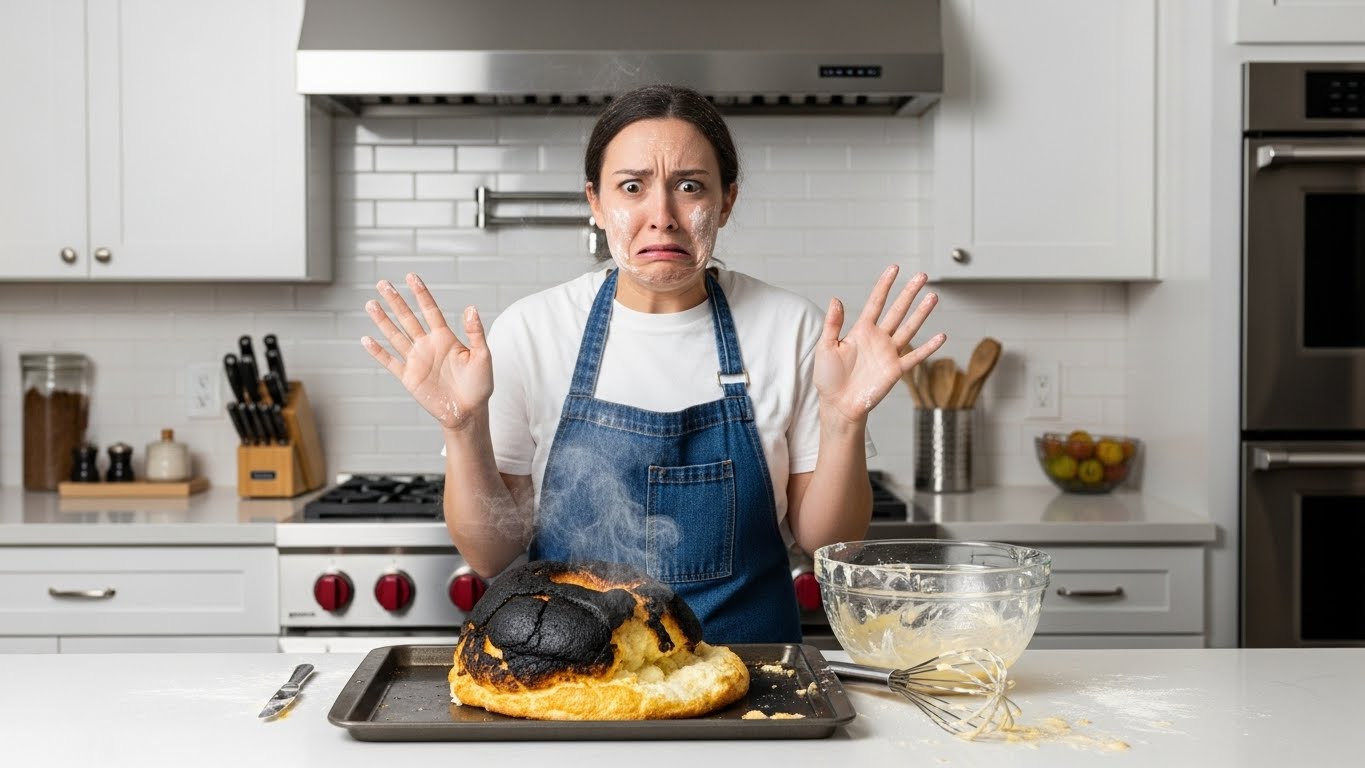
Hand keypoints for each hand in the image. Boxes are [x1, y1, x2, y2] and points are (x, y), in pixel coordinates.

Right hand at [361, 273, 491, 430]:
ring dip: (383, 320)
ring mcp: (417, 360)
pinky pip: (390, 362)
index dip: (421, 294)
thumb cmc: (479, 385)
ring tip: (371, 303)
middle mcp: (428, 345)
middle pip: (408, 318)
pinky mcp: (409, 377)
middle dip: (396, 300)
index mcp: (445, 338)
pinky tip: (366, 340)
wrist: (469, 412)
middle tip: (382, 283)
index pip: (430, 310)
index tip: (411, 277)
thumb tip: (471, 308)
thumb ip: (475, 333)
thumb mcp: (483, 356)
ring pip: (396, 335)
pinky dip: (378, 352)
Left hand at [813, 266, 945, 423]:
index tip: (894, 268)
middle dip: (909, 293)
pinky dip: (928, 348)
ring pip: (909, 328)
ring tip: (933, 297)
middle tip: (922, 276)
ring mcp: (888, 353)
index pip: (876, 302)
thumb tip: (835, 299)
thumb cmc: (828, 378)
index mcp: (860, 330)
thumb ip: (832, 324)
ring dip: (921, 313)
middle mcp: (878, 338)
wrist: (838, 405)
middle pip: (897, 310)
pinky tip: (941, 336)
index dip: (885, 285)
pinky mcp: (896, 370)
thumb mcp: (825, 347)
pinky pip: (915, 357)